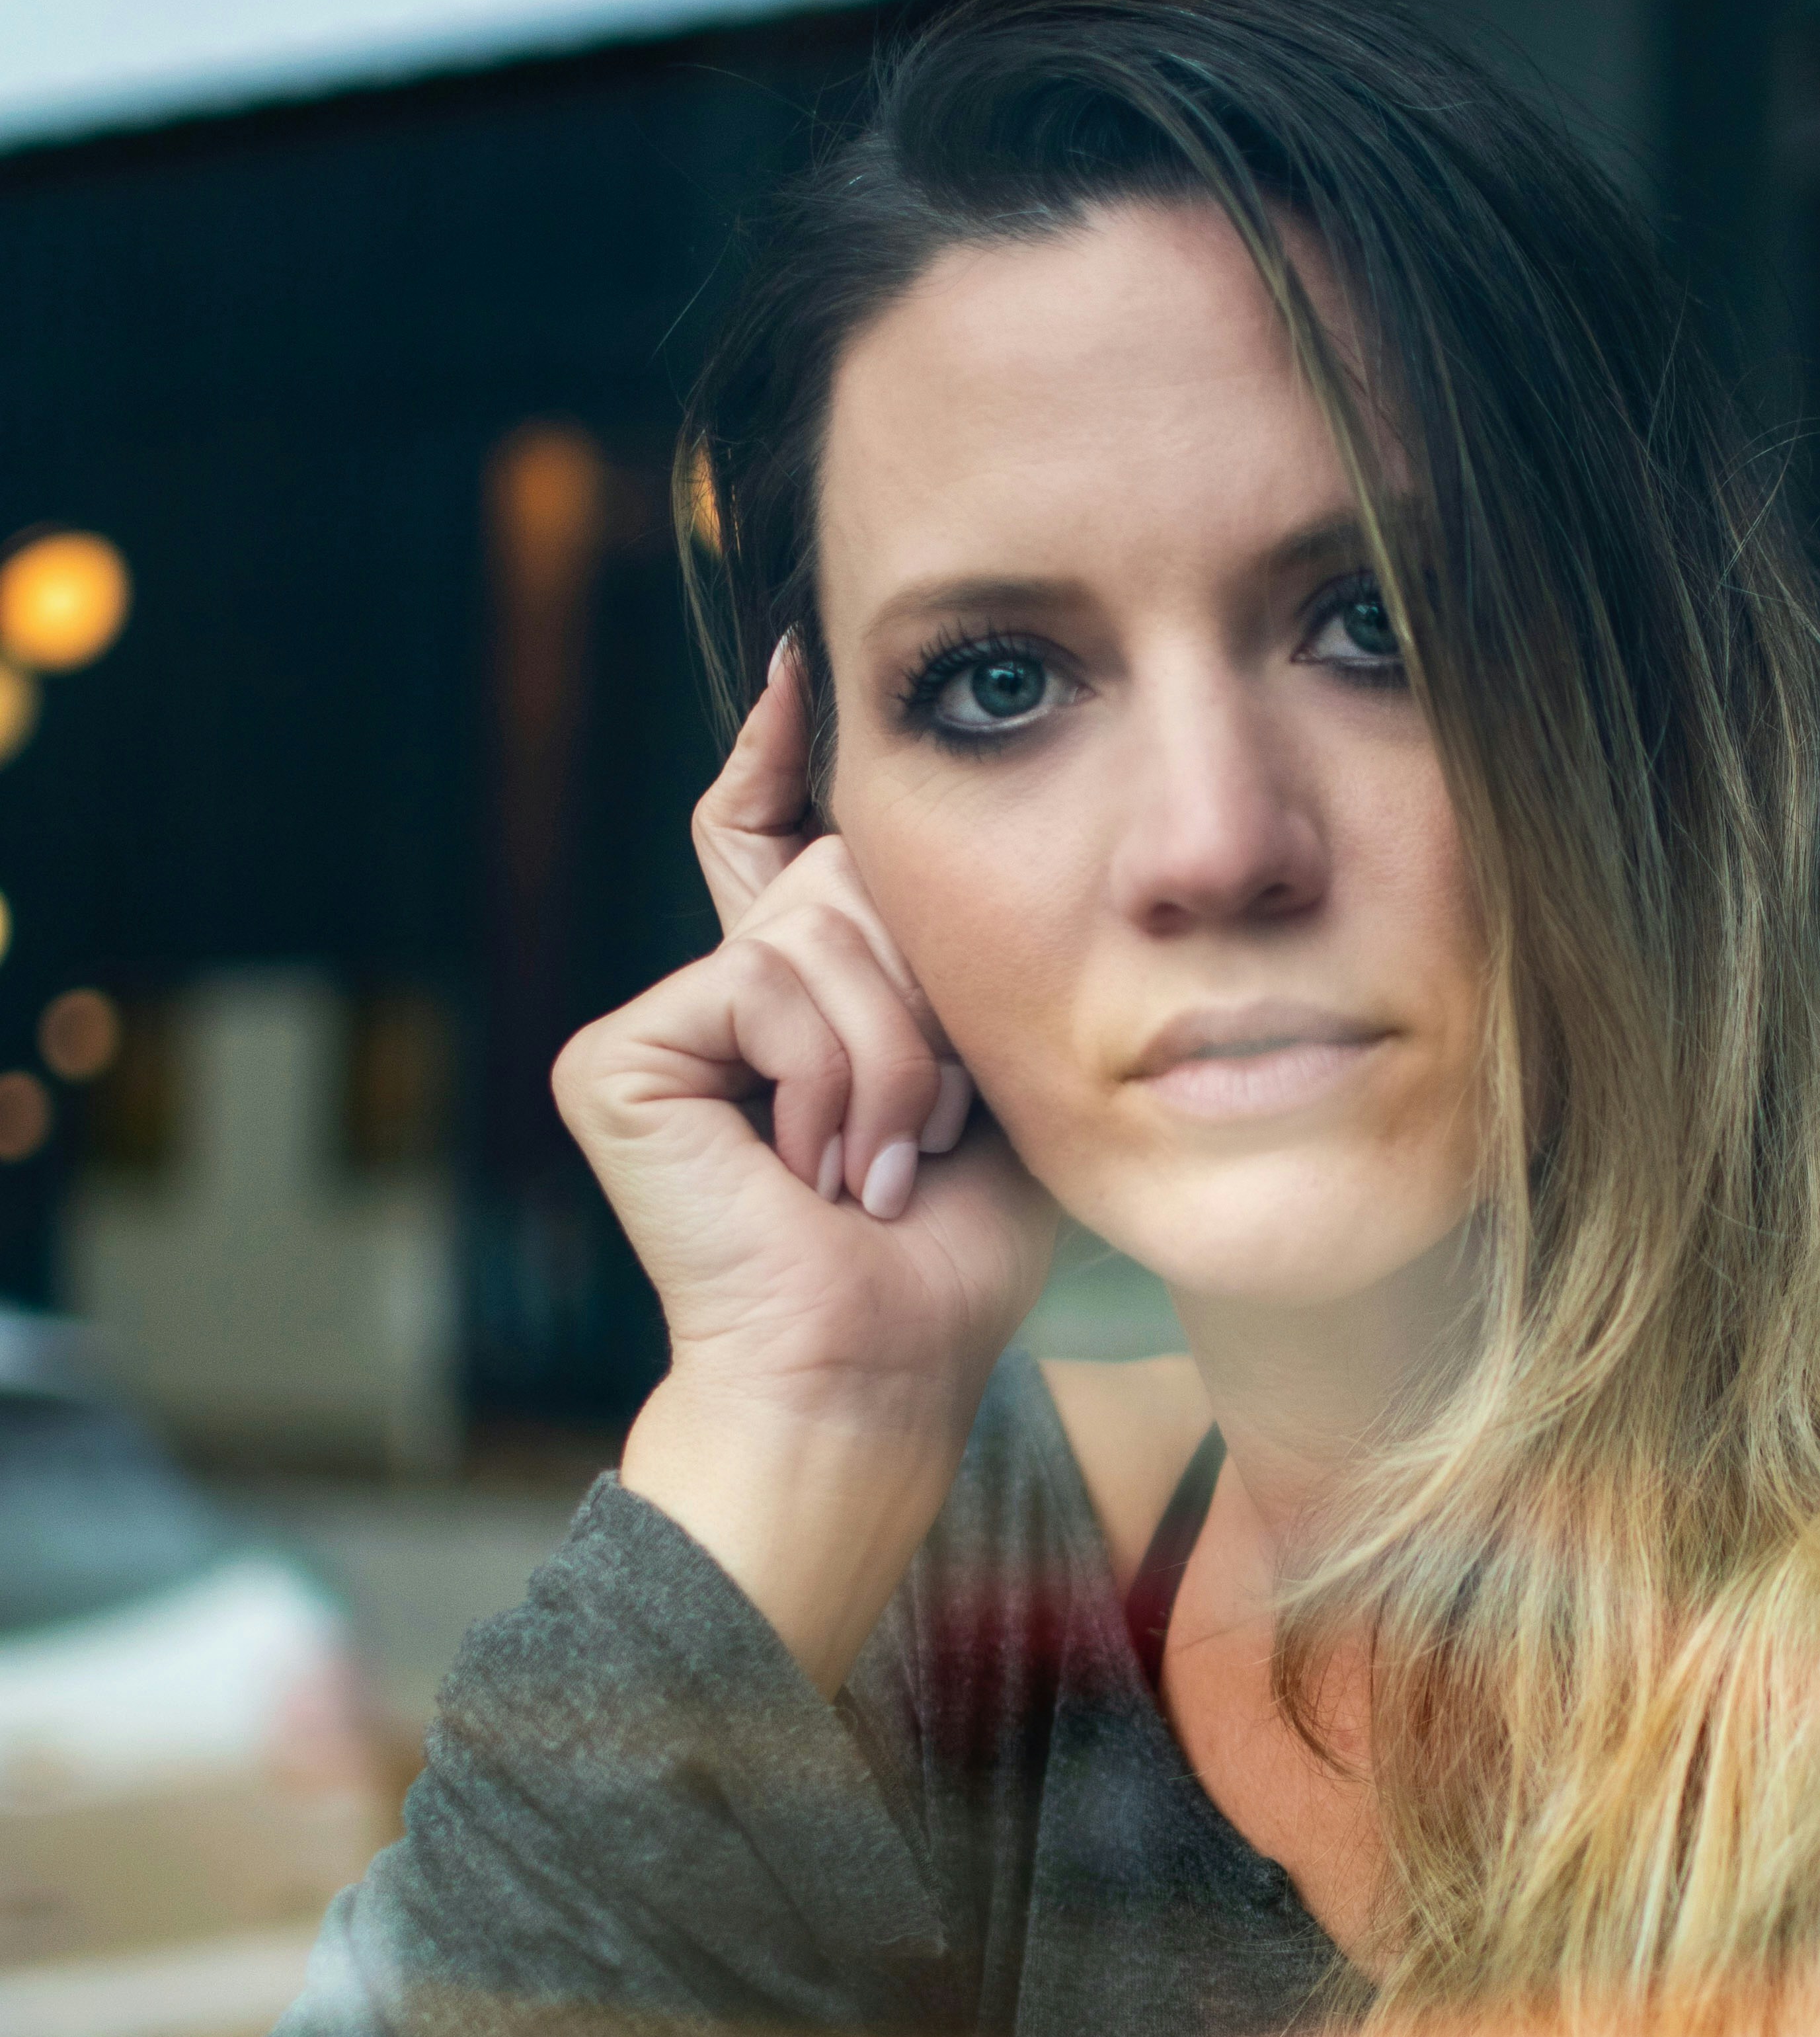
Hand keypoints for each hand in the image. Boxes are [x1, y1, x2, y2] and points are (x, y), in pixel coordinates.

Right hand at [555, 638, 1055, 1444]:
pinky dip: (832, 1076)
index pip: (774, 840)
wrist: (879, 1369)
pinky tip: (815, 1170)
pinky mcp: (615, 1055)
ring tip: (876, 1170)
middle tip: (923, 1133)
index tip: (801, 667)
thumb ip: (946, 957)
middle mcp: (714, 1000)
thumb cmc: (948, 1257)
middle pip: (843, 874)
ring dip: (894, 1062)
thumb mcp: (987, 1072)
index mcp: (793, 1003)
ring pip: (817, 934)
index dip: (783, 755)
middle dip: (924, 998)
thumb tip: (920, 821)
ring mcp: (656, 1026)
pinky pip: (767, 982)